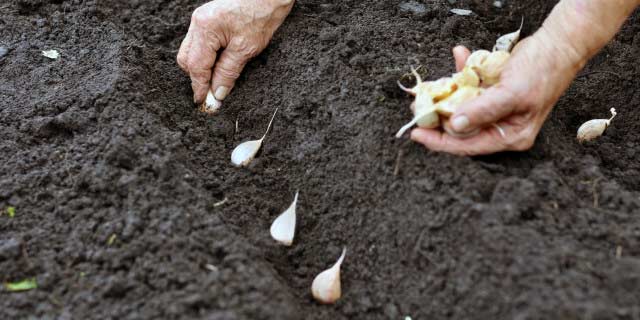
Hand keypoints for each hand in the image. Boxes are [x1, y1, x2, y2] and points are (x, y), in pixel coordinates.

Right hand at [177, 0, 293, 105]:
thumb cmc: (261, 15)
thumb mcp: (246, 49)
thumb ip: (228, 72)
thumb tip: (217, 93)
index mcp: (205, 28)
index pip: (196, 66)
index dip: (199, 87)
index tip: (204, 103)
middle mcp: (198, 23)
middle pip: (187, 59)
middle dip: (197, 77)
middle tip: (212, 94)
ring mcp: (201, 20)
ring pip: (191, 52)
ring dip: (202, 68)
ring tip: (217, 80)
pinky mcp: (208, 20)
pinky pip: (200, 44)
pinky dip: (207, 57)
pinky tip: (219, 64)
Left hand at [410, 34, 583, 155]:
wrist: (559, 43)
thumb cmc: (543, 70)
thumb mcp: (512, 93)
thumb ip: (483, 110)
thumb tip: (455, 126)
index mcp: (510, 136)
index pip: (468, 146)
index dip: (440, 141)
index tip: (417, 133)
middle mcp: (501, 126)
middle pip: (461, 129)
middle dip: (437, 117)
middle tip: (418, 106)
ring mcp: (496, 109)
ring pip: (461, 108)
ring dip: (446, 94)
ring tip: (429, 87)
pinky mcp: (492, 92)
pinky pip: (470, 87)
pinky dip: (461, 73)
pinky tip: (459, 55)